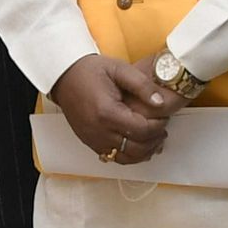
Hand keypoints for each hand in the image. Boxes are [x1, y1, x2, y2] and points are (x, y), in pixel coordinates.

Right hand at [49, 54, 178, 164]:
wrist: (64, 76)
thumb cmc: (90, 71)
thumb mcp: (119, 69)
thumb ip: (142, 85)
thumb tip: (160, 103)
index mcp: (107, 112)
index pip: (142, 130)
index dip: (158, 126)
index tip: (163, 117)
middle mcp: (99, 130)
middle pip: (136, 148)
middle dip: (154, 140)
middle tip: (162, 128)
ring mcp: (93, 139)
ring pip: (126, 158)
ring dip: (143, 152)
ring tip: (152, 139)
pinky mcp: (90, 142)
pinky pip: (113, 157)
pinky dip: (128, 155)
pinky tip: (137, 145)